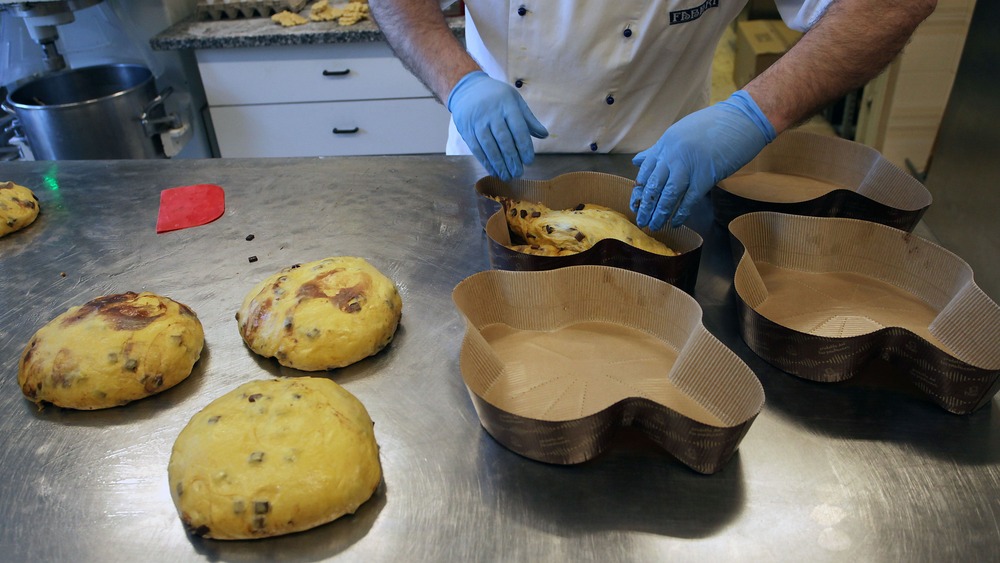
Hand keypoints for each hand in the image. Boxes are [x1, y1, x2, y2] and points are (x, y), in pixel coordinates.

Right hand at [447, 71, 548, 180]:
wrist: (468, 89)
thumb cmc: (497, 97)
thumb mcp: (514, 101)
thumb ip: (528, 119)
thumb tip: (544, 135)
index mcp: (507, 105)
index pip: (518, 129)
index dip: (524, 147)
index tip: (529, 161)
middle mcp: (492, 113)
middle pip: (504, 140)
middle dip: (512, 159)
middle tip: (518, 173)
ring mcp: (478, 121)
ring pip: (489, 146)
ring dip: (499, 164)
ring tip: (507, 176)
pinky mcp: (466, 129)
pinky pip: (477, 148)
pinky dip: (486, 162)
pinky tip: (493, 171)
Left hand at [630, 90, 775, 229]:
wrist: (743, 119)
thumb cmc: (714, 125)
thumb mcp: (680, 132)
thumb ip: (659, 149)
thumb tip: (638, 161)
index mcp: (666, 143)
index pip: (646, 171)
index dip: (639, 191)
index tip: (635, 204)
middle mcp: (673, 155)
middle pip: (654, 186)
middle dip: (646, 207)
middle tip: (641, 222)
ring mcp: (689, 166)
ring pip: (668, 196)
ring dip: (660, 214)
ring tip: (655, 226)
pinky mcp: (706, 176)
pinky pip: (689, 199)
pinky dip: (681, 213)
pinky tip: (675, 222)